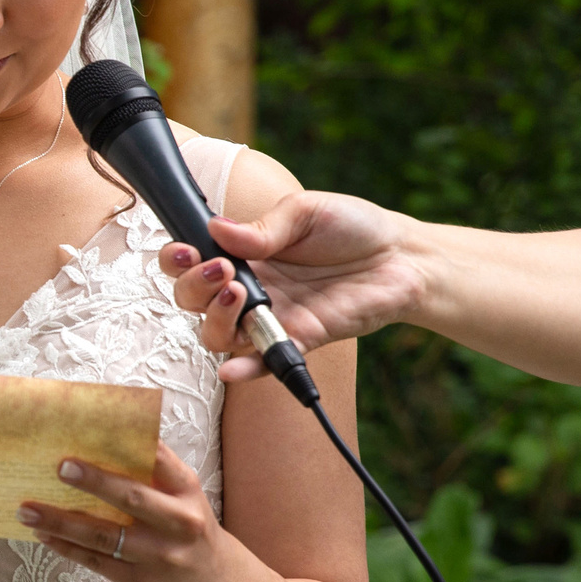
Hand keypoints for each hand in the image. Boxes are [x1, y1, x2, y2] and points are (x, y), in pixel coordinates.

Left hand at [16, 445, 234, 581]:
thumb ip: (152, 472)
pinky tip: (44, 536)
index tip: (95, 436)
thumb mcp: (182, 496)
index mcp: (187, 491)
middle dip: (94, 481)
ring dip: (61, 522)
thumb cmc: (187, 526)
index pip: (159, 461)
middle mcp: (178, 522)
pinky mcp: (141, 581)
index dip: (127, 447)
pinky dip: (66, 547)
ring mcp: (159, 556)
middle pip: (131, 498)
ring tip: (27, 511)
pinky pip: (96, 561)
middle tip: (58, 468)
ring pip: (103, 536)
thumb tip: (99, 440)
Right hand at [158, 190, 427, 383]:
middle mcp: (250, 288)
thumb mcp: (305, 211)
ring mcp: (272, 317)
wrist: (403, 256)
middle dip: (195, 288)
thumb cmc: (352, 227)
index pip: (192, 263)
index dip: (177, 261)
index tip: (187, 251)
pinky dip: (244, 370)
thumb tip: (217, 230)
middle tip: (222, 270)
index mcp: (244, 253)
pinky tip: (232, 370)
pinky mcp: (300, 339)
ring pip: (218, 335)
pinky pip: (264, 362)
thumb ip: (262, 227)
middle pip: (194, 303)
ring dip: (216, 319)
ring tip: (239, 296)